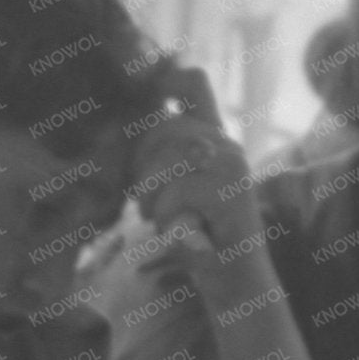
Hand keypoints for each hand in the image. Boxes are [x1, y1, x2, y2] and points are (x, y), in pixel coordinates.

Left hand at [128, 74, 259, 260]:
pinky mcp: (232, 193)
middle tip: (146, 202)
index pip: (193, 82)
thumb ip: (159, 157)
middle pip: (164, 128)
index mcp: (213, 137)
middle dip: (142, 166)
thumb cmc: (197, 236)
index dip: (163, 78)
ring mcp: (233, 166)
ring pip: (168, 160)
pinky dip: (167, 216)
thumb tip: (121, 127)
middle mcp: (227, 144)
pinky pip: (178, 191)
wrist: (236, 281)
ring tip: (161, 217)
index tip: (142, 98)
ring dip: (152, 196)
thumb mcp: (174, 188)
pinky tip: (178, 230)